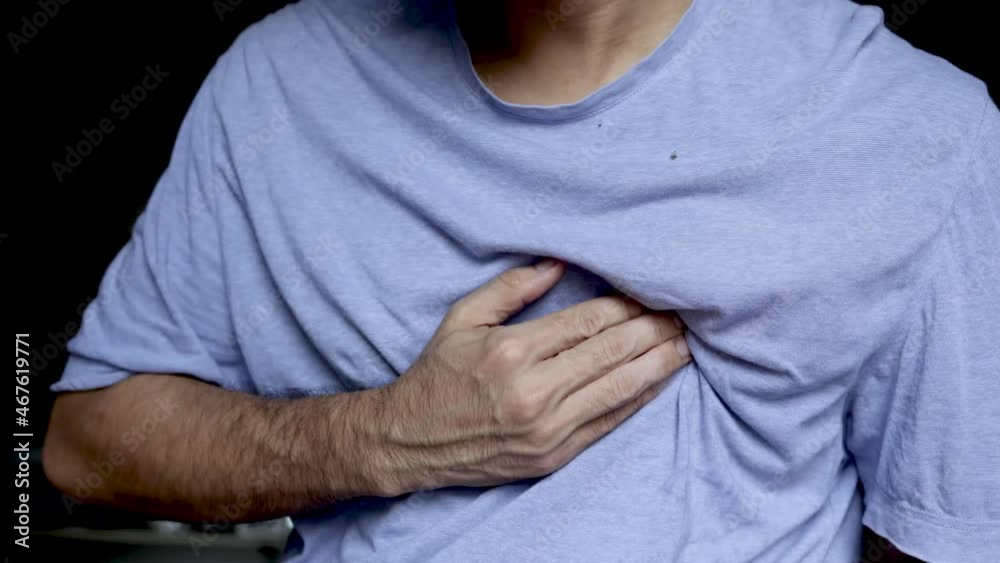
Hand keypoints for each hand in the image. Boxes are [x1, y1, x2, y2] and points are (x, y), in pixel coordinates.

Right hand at [370, 259, 690, 494]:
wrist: (411, 441)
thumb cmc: (438, 375)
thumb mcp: (462, 318)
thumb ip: (511, 288)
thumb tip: (558, 263)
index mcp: (513, 351)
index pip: (589, 322)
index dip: (628, 307)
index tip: (652, 293)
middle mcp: (535, 392)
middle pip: (613, 352)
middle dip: (653, 330)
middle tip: (682, 313)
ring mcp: (548, 428)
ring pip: (621, 388)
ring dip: (659, 364)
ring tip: (685, 344)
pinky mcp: (555, 455)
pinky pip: (609, 421)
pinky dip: (639, 399)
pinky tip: (659, 380)